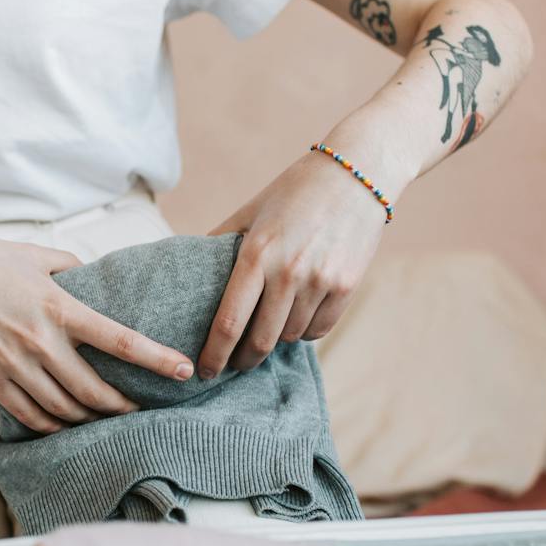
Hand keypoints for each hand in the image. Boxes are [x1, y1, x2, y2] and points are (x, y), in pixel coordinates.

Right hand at [0, 231, 194, 433]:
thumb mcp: (34, 255)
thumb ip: (71, 268)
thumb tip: (96, 280)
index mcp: (58, 307)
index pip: (120, 340)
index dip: (157, 359)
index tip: (185, 371)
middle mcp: (40, 342)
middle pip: (95, 390)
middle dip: (124, 406)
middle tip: (141, 410)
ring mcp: (13, 365)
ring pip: (64, 409)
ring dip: (90, 419)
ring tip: (107, 420)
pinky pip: (30, 415)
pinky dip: (53, 426)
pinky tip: (66, 425)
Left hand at [197, 150, 395, 377]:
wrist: (357, 175)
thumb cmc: (295, 192)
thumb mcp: (250, 210)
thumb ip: (221, 241)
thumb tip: (188, 269)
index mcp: (256, 254)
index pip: (228, 322)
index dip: (214, 354)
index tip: (204, 370)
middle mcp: (288, 272)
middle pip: (260, 341)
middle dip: (242, 360)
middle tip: (234, 364)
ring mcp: (320, 281)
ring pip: (289, 336)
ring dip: (275, 340)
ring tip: (266, 331)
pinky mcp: (346, 287)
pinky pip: (318, 330)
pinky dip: (304, 331)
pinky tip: (296, 319)